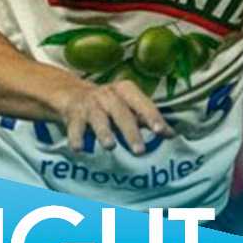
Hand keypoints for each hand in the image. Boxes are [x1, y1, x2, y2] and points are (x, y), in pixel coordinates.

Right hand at [56, 79, 173, 154]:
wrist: (70, 94)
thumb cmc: (108, 104)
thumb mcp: (127, 107)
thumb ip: (147, 119)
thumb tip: (171, 134)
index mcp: (125, 91)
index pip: (142, 103)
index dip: (152, 116)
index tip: (161, 131)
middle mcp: (108, 94)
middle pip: (121, 113)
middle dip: (131, 132)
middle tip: (140, 151)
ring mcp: (89, 103)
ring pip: (98, 119)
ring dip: (104, 132)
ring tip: (111, 146)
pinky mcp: (72, 113)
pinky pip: (74, 126)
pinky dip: (76, 137)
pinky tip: (79, 149)